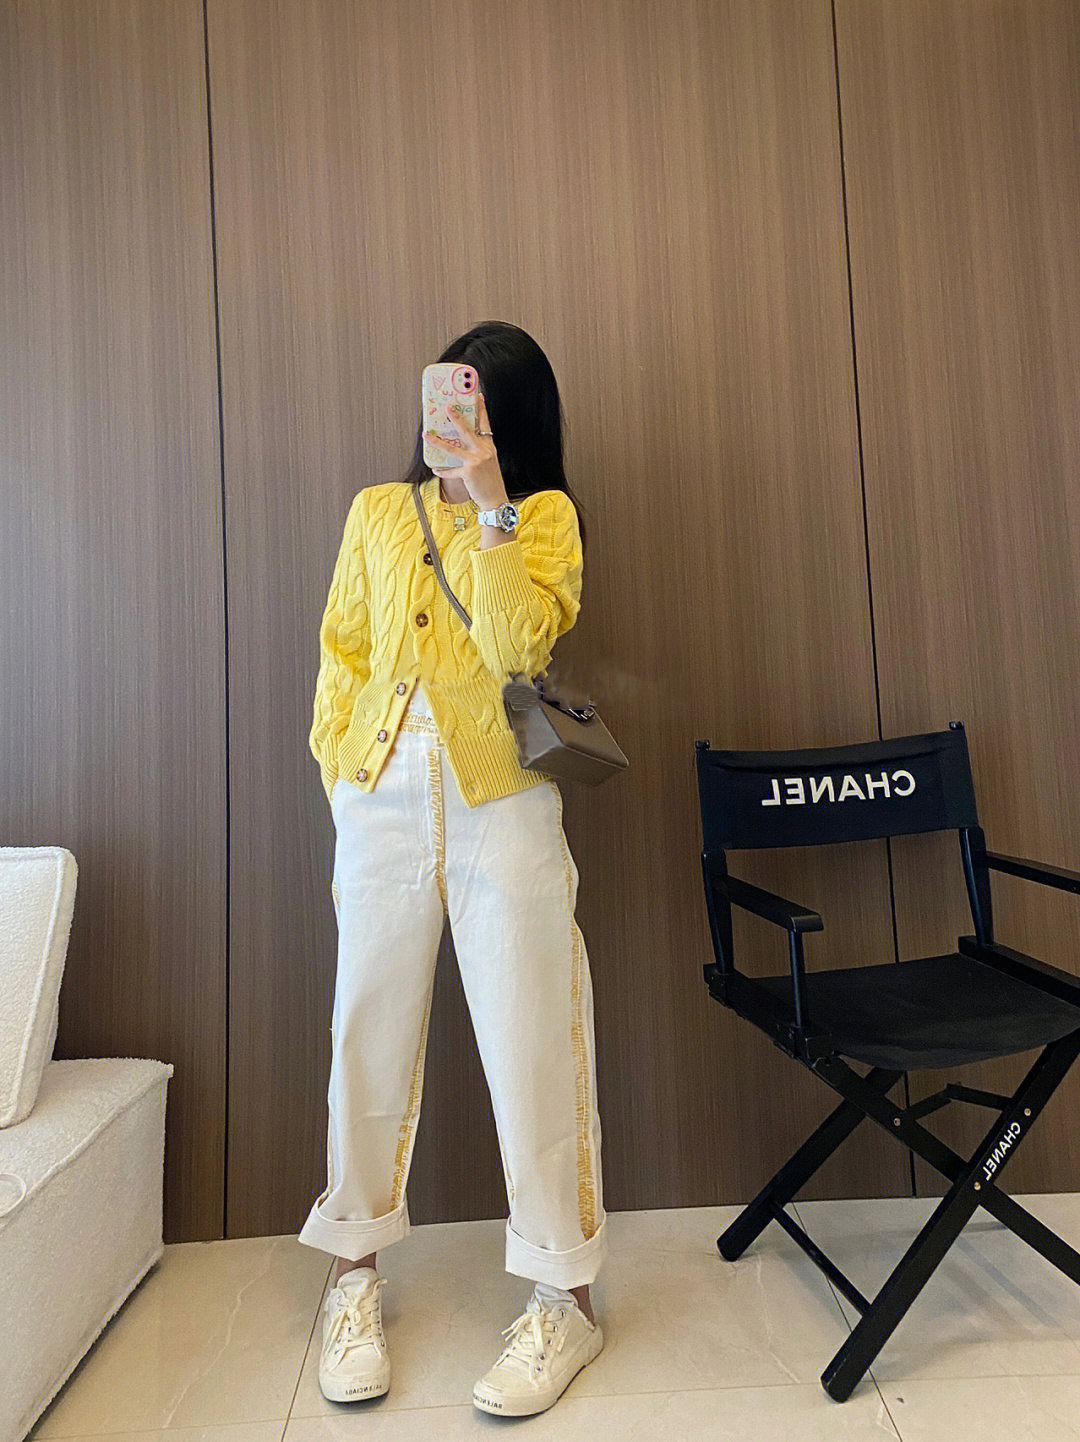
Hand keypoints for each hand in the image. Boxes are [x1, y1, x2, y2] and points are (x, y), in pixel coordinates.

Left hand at [425, 391, 507, 509]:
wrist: (495, 499)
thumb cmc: (490, 481)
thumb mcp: (488, 462)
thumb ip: (477, 451)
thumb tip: (458, 443)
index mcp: (489, 447)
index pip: (485, 424)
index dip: (482, 410)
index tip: (478, 396)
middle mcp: (484, 451)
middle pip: (467, 431)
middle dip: (456, 418)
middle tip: (447, 407)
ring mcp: (476, 461)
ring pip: (453, 449)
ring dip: (437, 442)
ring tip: (426, 435)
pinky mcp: (468, 472)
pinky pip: (451, 470)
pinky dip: (443, 471)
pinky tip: (436, 469)